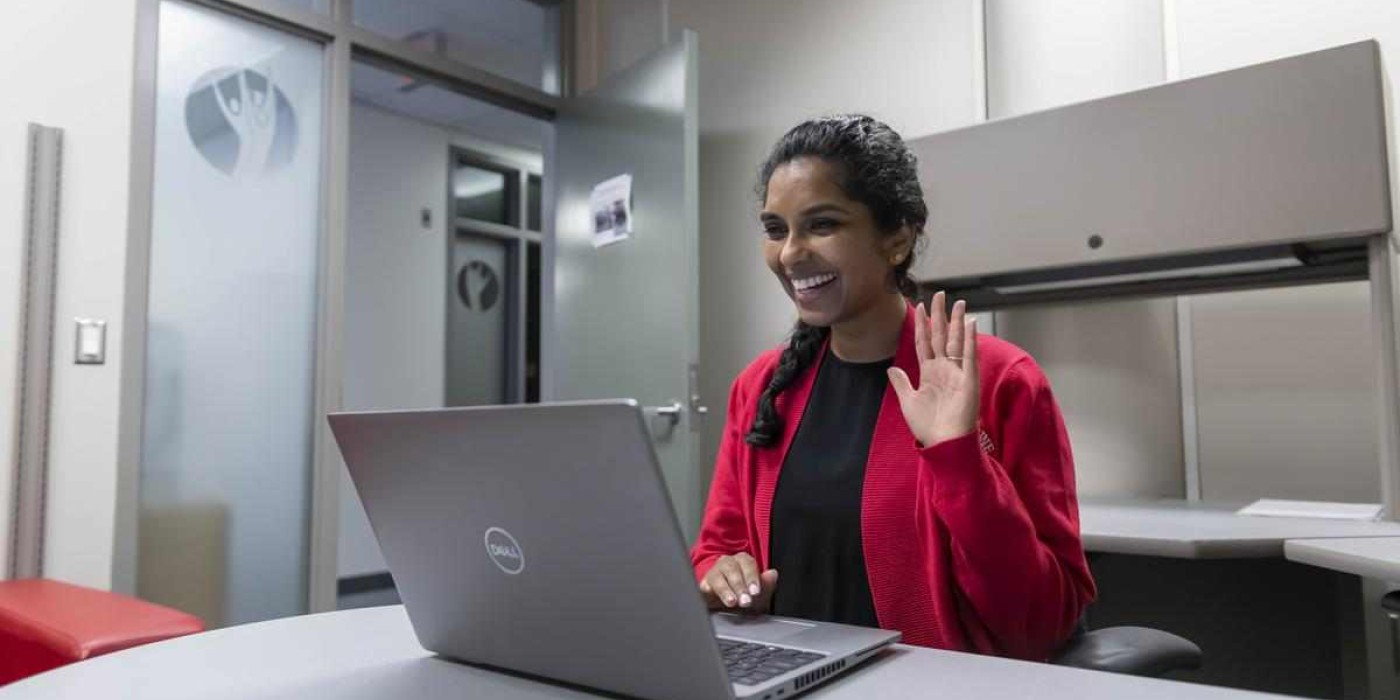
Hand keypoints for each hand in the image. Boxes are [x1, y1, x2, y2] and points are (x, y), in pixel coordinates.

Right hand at [698, 553, 778, 612]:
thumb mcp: (758, 593)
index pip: (747, 563)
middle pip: (732, 569)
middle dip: (740, 585)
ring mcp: (713, 574)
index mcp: (742, 561)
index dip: (752, 577)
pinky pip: (702, 587)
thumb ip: (766, 584)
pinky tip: (712, 599)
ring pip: (717, 577)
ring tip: (731, 601)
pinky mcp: (702, 586)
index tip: (755, 591)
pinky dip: (707, 592)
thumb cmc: (743, 595)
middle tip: (746, 601)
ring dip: (725, 590)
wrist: (725, 606)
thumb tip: (772, 574)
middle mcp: (726, 564)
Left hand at [887, 291, 979, 446]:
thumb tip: (891, 369)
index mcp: (929, 373)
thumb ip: (901, 383)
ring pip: (956, 341)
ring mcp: (957, 373)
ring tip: (958, 303)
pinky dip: (970, 340)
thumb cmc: (927, 426)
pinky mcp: (969, 380)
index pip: (925, 343)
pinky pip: (969, 356)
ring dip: (957, 322)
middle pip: (941, 336)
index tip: (919, 306)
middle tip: (939, 295)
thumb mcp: (908, 401)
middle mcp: (943, 369)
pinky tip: (970, 323)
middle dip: (939, 316)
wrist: (943, 443)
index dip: (923, 325)